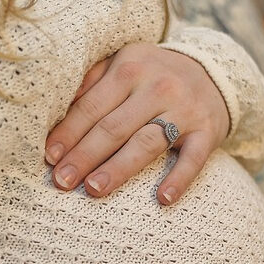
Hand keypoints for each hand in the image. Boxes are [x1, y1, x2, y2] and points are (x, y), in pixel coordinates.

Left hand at [45, 43, 229, 204]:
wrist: (214, 72)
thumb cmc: (153, 75)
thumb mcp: (123, 64)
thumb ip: (91, 82)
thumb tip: (54, 111)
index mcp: (129, 68)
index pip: (91, 106)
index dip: (69, 133)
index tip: (50, 158)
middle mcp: (157, 87)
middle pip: (114, 127)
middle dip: (85, 155)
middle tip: (62, 181)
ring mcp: (184, 110)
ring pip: (147, 142)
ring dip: (119, 168)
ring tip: (95, 189)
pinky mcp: (207, 131)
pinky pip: (193, 159)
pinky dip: (179, 178)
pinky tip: (163, 199)